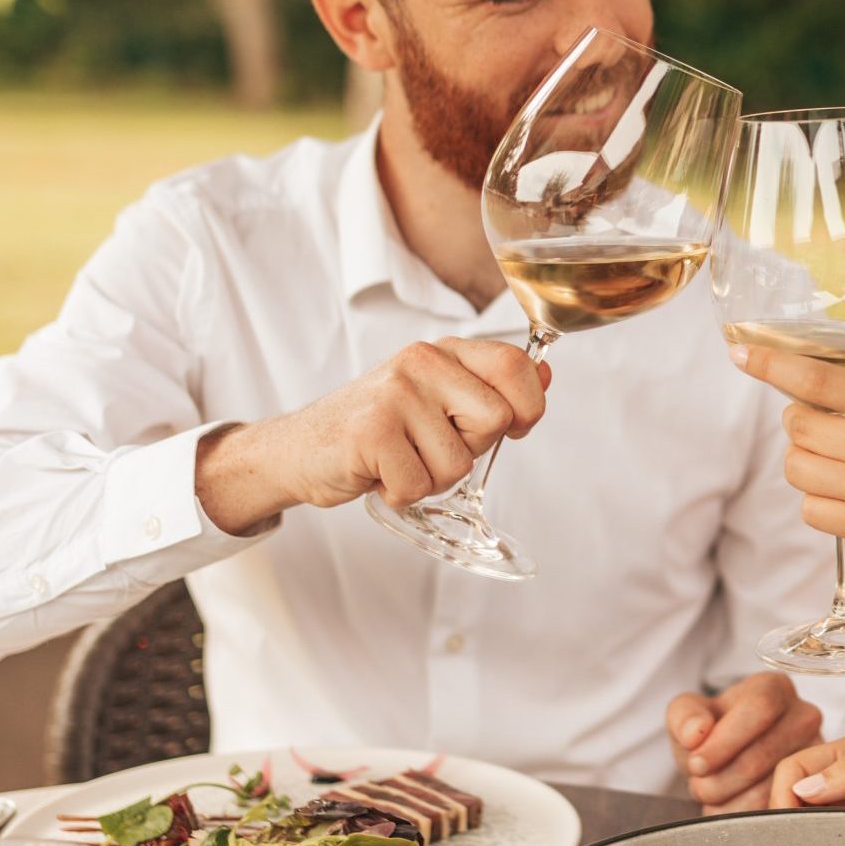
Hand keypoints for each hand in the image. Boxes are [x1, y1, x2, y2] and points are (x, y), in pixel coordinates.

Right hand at [197, 338, 550, 531]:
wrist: (298, 449)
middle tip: (428, 446)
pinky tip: (378, 474)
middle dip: (470, 449)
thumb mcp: (437, 399)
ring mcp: (394, 394)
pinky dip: (402, 494)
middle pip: (496, 420)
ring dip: (432, 478)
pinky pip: (420, 485)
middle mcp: (420, 362)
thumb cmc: (378, 429)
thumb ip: (490, 388)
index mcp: (443, 351)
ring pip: (458, 463)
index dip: (528, 405)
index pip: (515, 365)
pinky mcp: (371, 431)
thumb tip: (546, 373)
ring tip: (399, 460)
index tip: (513, 427)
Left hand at [666, 672, 823, 813]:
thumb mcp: (687, 715)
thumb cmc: (711, 730)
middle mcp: (803, 716)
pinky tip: (728, 806)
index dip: (725, 740)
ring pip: (769, 790)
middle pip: (763, 756)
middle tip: (698, 785)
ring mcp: (812, 755)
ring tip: (712, 794)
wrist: (728, 756)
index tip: (696, 764)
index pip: (760, 708)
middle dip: (720, 780)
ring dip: (727, 802)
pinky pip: (774, 812)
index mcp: (775, 688)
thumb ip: (684, 717)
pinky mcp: (811, 789)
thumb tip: (695, 733)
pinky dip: (742, 818)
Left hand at [728, 314, 844, 586]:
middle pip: (797, 426)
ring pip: (797, 469)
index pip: (818, 380)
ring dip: (803, 456)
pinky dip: (814, 498)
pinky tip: (840, 487)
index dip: (771, 365)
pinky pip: (811, 511)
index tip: (741, 353)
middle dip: (797, 416)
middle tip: (819, 415)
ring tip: (830, 451)